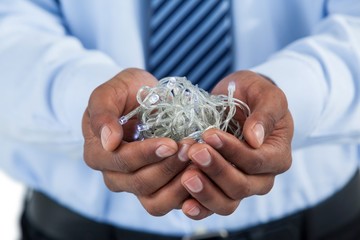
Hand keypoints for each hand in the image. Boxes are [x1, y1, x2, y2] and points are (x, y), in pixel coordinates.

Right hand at [82, 68, 190, 215]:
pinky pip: (169, 203)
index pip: (121, 161)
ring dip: (179, 184)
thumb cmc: (125, 92)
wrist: (145, 97)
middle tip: (190, 148)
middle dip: (168, 167)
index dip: (146, 154)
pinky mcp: (157, 191)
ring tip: (197, 161)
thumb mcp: (110, 92)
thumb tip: (109, 142)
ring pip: (155, 201)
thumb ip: (103, 112)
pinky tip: (201, 176)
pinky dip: (186, 195)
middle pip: (140, 183)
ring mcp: (136, 185)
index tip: (171, 144)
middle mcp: (114, 175)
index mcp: (98, 153)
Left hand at [180, 70, 293, 219]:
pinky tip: (185, 205)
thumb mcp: (266, 94)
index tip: (210, 135)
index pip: (257, 162)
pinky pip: (212, 206)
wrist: (237, 100)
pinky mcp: (220, 188)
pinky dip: (200, 208)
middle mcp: (261, 177)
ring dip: (206, 193)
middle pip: (241, 186)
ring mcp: (240, 185)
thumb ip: (266, 113)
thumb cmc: (254, 95)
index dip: (233, 152)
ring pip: (227, 203)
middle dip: (216, 170)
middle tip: (194, 152)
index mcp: (277, 156)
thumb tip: (255, 139)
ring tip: (186, 177)